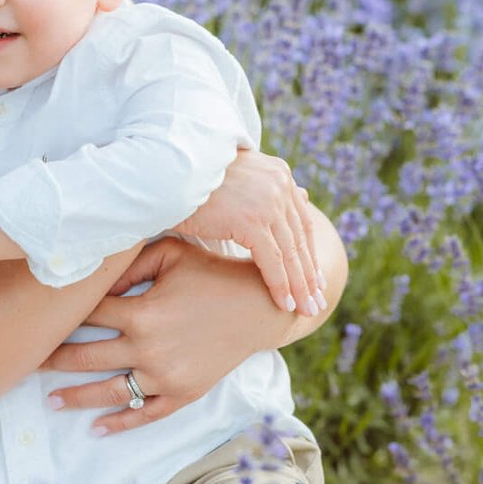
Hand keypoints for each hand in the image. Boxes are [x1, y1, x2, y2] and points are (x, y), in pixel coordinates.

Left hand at [41, 231, 338, 434]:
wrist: (258, 307)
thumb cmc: (212, 271)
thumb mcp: (172, 253)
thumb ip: (130, 260)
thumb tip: (94, 269)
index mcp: (142, 310)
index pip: (89, 313)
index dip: (62, 312)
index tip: (36, 314)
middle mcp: (148, 347)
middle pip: (87, 356)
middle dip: (54, 359)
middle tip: (27, 362)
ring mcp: (165, 375)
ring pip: (110, 391)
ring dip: (76, 398)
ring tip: (50, 402)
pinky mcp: (183, 393)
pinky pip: (145, 414)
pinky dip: (120, 422)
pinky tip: (97, 427)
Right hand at [178, 147, 324, 317]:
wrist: (166, 174)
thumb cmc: (194, 179)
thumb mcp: (239, 179)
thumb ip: (269, 189)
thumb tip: (303, 195)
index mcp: (278, 173)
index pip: (300, 220)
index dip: (308, 252)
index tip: (313, 278)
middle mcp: (279, 184)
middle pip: (301, 238)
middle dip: (309, 274)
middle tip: (316, 302)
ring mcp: (268, 202)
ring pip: (290, 253)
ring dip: (300, 286)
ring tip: (306, 310)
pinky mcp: (252, 220)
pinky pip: (273, 261)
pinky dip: (281, 286)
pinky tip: (286, 304)